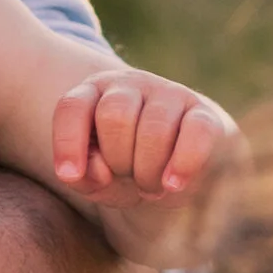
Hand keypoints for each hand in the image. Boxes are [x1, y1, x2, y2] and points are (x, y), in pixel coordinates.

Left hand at [51, 70, 236, 260]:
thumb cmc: (125, 171)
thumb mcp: (96, 179)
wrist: (174, 172)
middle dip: (117, 160)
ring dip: (148, 171)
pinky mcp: (205, 114)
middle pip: (115, 117)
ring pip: (154, 129)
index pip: (73, 107)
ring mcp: (170, 94)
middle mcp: (131, 84)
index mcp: (95, 92)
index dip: (67, 142)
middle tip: (128, 178)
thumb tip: (100, 171)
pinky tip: (172, 184)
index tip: (68, 175)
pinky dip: (182, 163)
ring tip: (150, 187)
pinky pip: (197, 132)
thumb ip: (85, 176)